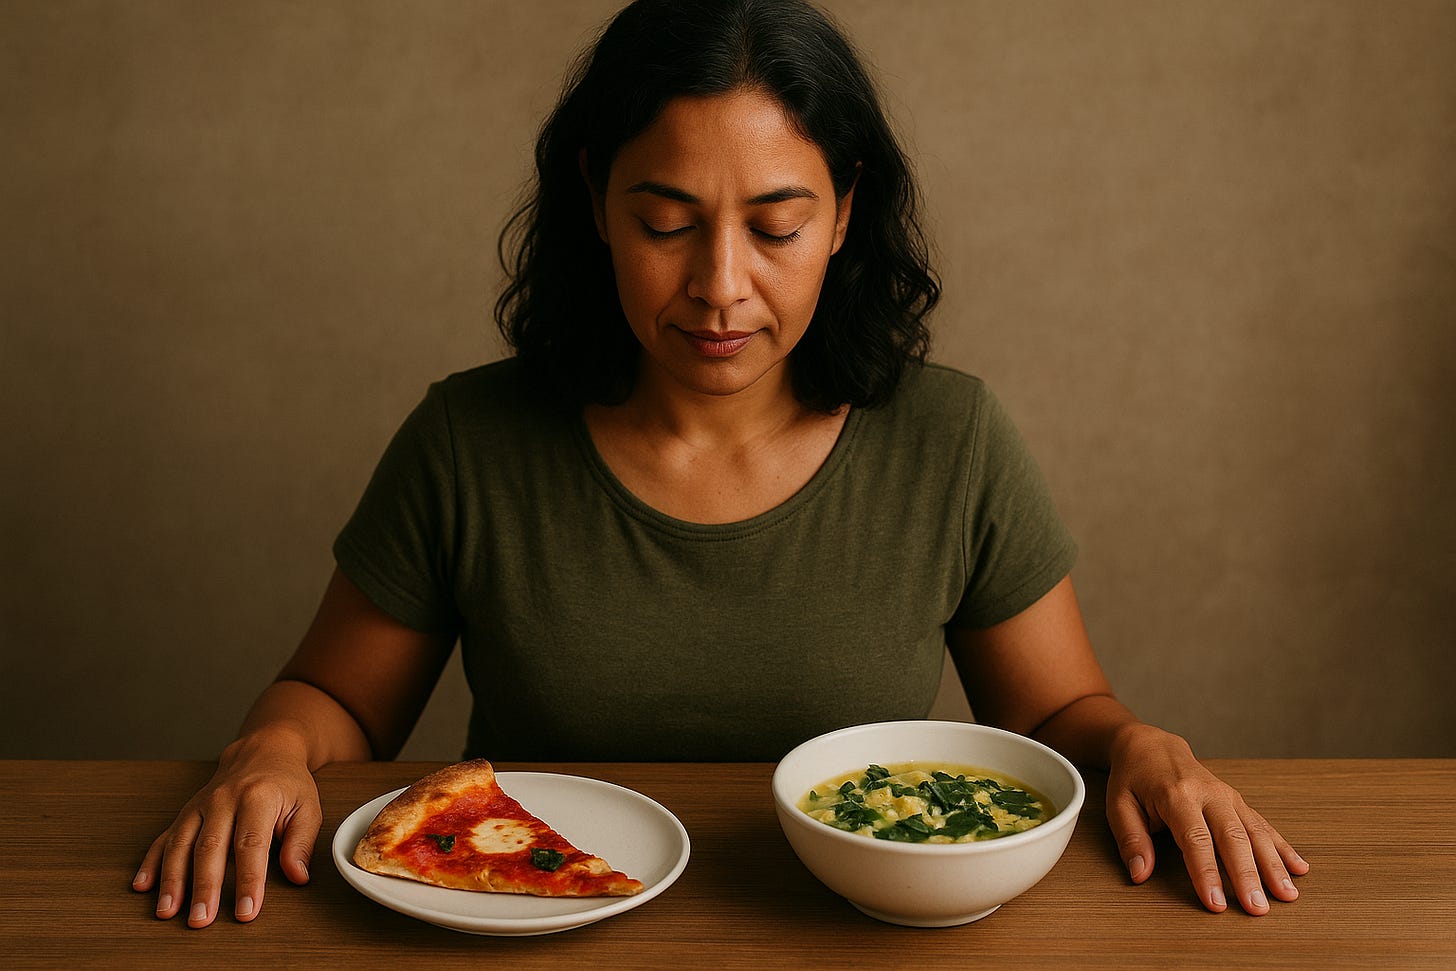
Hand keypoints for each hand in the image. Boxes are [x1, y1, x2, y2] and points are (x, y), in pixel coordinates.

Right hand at [131, 736, 321, 926]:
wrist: (263, 751)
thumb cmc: (287, 784)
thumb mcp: (307, 807)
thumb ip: (301, 842)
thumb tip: (297, 877)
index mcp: (258, 798)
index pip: (251, 845)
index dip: (248, 881)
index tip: (246, 911)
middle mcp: (224, 800)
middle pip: (210, 848)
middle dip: (203, 887)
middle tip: (200, 920)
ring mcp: (200, 805)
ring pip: (181, 844)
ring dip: (172, 880)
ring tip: (166, 911)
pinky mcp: (185, 811)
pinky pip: (164, 837)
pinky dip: (151, 862)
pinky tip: (142, 885)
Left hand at [1105, 723, 1308, 914]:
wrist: (1151, 745)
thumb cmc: (1132, 778)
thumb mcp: (1118, 805)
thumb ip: (1131, 840)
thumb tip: (1140, 875)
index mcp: (1176, 795)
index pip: (1194, 839)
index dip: (1206, 873)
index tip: (1216, 904)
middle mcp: (1208, 794)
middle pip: (1232, 838)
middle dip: (1247, 876)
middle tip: (1257, 910)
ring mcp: (1227, 796)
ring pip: (1255, 832)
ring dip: (1273, 865)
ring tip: (1288, 895)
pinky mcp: (1237, 801)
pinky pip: (1263, 824)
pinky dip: (1283, 847)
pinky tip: (1299, 868)